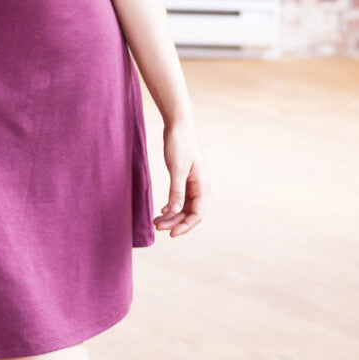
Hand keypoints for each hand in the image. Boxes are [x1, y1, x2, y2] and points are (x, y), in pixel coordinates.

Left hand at [154, 121, 206, 237]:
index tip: (171, 233)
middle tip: (157, 227)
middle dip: (175, 222)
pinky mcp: (185, 180)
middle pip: (190, 214)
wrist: (178, 126)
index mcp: (203, 187)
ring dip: (172, 216)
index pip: (197, 215)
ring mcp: (193, 184)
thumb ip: (176, 190)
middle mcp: (200, 188)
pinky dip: (172, 206)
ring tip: (156, 222)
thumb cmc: (179, 144)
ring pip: (184, 208)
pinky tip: (161, 211)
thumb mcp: (177, 168)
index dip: (185, 226)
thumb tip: (174, 211)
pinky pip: (180, 199)